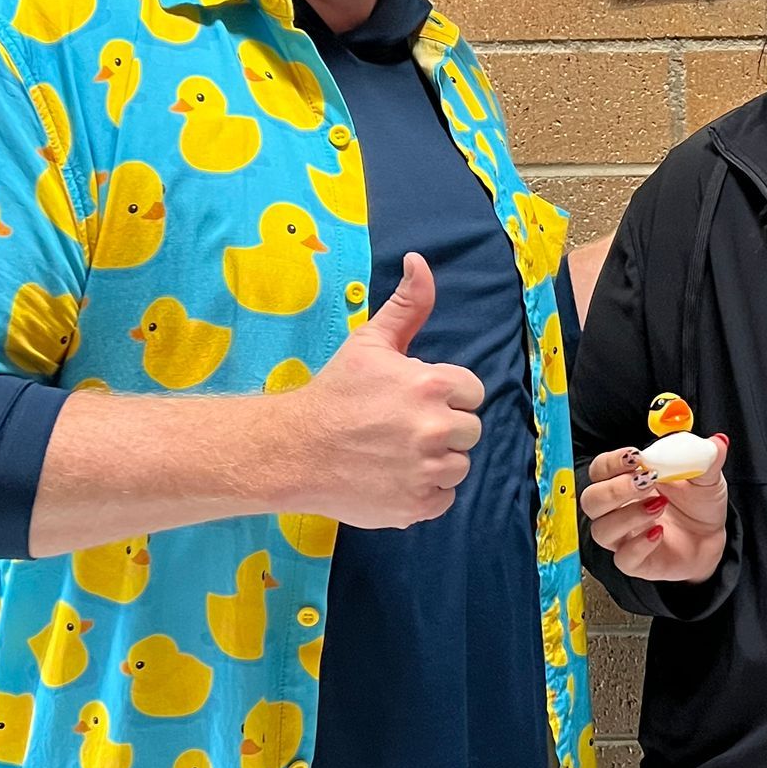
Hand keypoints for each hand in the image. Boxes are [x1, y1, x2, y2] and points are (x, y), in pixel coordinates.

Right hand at [281, 252, 484, 528]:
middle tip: (401, 427)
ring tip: (396, 453)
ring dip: (436, 461)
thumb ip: (408, 305)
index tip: (414, 400)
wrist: (295, 451)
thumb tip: (420, 261)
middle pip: (469, 430)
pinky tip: (394, 477)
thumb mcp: (371, 342)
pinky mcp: (417, 505)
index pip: (471, 393)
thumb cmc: (335, 394)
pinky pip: (444, 498)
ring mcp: (427, 471)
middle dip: (443, 427)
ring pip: (458, 465)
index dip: (446, 395)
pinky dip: (424, 492)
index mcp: (431, 386)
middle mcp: (435, 429)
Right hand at [581, 436, 730, 584]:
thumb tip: (718, 441)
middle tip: (645, 481)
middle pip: (591, 500)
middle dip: (614, 489)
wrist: (712, 538)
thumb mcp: (706, 477)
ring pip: (601, 531)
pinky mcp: (637, 563)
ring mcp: (625, 538)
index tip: (635, 456)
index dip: (611, 463)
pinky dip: (638, 546)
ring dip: (627, 516)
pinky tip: (659, 533)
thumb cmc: (698, 504)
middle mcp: (618, 510)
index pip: (600, 470)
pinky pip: (623, 559)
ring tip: (659, 506)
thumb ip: (706, 459)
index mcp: (626, 482)